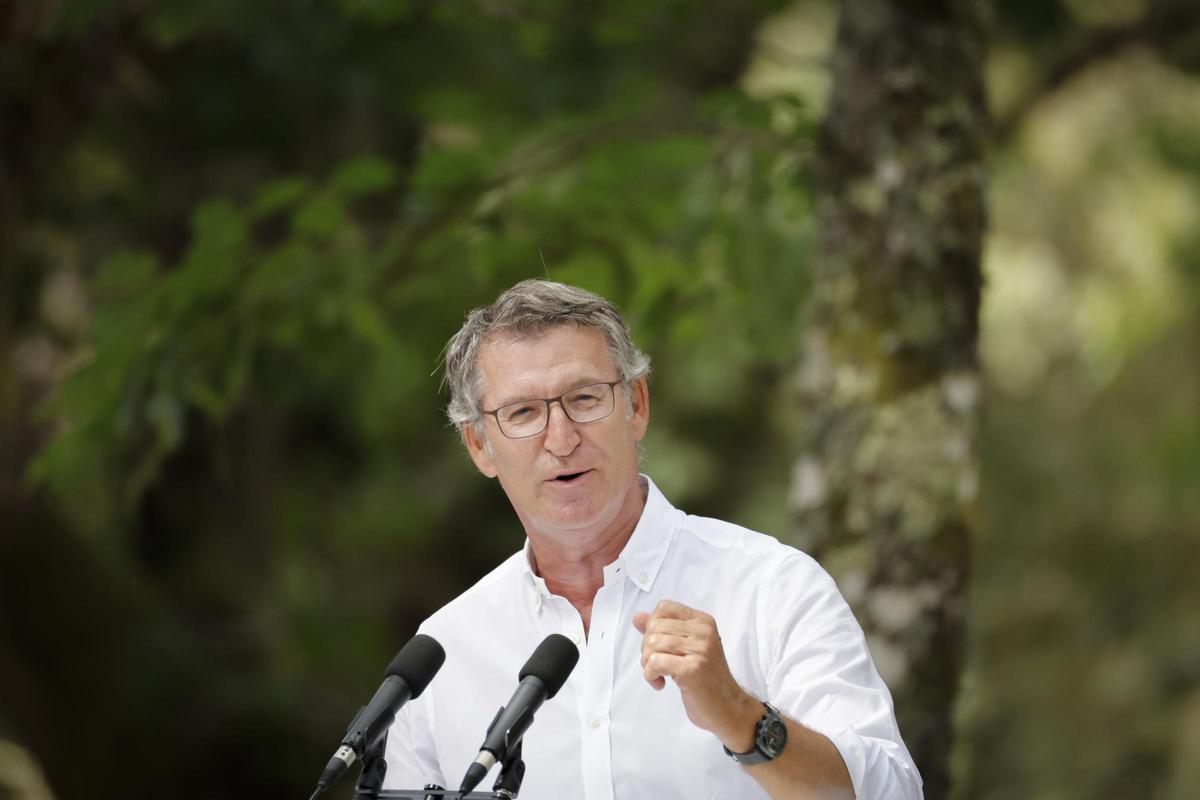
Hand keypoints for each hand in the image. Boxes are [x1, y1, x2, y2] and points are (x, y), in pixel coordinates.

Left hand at [632, 599, 761, 747]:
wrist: (728, 707)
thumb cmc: (706, 679)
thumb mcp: (686, 648)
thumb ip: (662, 630)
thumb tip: (637, 617)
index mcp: (703, 622)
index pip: (664, 607)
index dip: (652, 626)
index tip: (659, 646)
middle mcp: (703, 631)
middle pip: (654, 626)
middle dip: (646, 648)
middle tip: (657, 665)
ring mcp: (700, 650)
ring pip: (652, 644)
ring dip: (647, 664)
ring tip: (659, 675)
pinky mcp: (692, 669)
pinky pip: (654, 662)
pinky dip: (650, 675)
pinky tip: (661, 683)